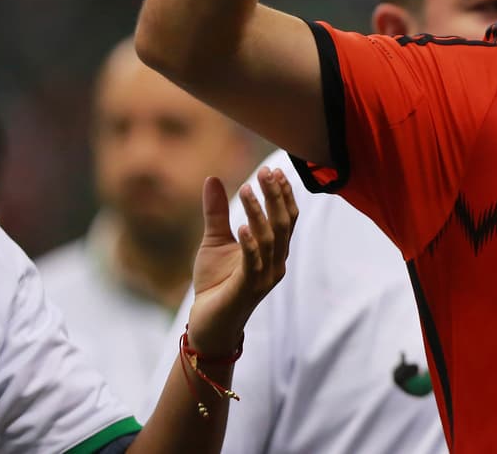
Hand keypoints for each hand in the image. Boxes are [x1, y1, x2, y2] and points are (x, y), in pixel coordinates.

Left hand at [186, 167, 298, 355]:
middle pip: (283, 223)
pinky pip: (253, 263)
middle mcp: (276, 263)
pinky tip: (241, 225)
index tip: (273, 170)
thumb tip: (212, 178)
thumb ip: (217, 212)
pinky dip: (249, 243)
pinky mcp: (248, 289)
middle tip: (264, 172)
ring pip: (270, 239)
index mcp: (274, 251)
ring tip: (245, 190)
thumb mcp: (215, 241)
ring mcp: (265, 277)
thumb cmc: (215, 284)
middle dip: (275, 196)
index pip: (288, 218)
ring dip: (259, 213)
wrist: (208, 324)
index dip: (283, 194)